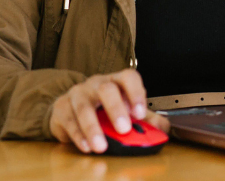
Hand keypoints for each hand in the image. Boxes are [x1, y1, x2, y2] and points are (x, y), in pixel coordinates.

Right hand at [48, 69, 168, 152]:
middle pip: (106, 89)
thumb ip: (147, 120)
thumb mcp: (127, 113)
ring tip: (101, 146)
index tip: (140, 113)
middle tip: (123, 129)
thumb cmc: (103, 110)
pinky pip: (69, 120)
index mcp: (116, 82)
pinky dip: (78, 135)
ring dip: (93, 128)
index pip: (128, 77)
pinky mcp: (62, 109)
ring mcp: (77, 94)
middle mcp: (96, 84)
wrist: (71, 111)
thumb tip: (162, 127)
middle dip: (115, 109)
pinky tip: (87, 146)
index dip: (136, 93)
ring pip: (84, 106)